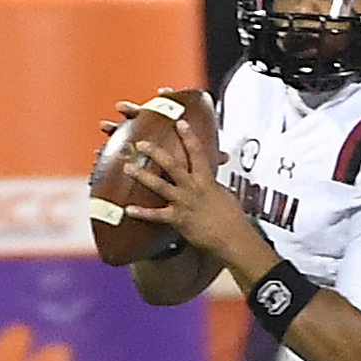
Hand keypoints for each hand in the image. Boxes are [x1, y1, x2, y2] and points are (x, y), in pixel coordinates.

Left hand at [124, 117, 248, 259]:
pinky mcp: (178, 219)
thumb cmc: (232, 218)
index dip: (188, 136)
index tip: (180, 122)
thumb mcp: (224, 194)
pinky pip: (156, 215)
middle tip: (141, 143)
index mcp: (206, 180)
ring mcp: (183, 203)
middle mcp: (193, 188)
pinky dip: (142, 213)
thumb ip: (213, 183)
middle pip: (172, 165)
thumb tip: (213, 177)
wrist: (232, 238)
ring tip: (128, 168)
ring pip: (160, 186)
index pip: (197, 153)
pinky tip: (128, 209)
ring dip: (142, 176)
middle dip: (156, 152)